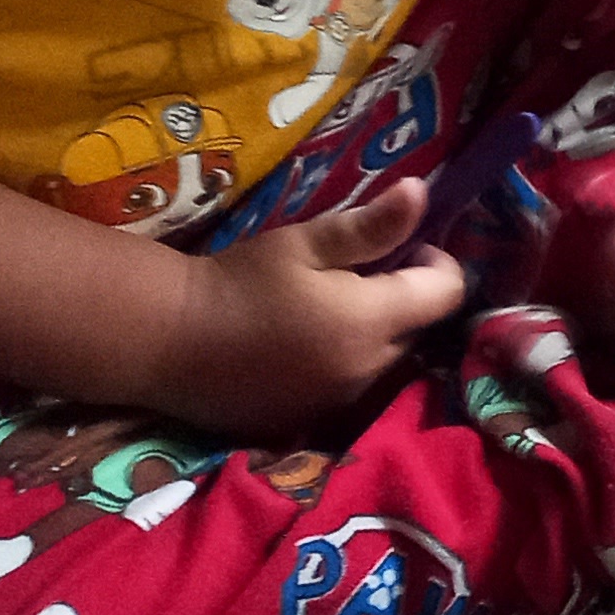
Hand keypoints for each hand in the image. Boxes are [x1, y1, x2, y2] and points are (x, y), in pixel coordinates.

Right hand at [155, 179, 465, 437]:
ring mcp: (341, 402)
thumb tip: (423, 194)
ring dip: (378, 335)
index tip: (399, 249)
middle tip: (360, 276)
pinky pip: (353, 389)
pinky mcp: (311, 420)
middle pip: (420, 330)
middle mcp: (368, 370)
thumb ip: (371, 227)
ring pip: (389, 361)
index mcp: (371, 321)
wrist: (167, 341)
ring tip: (330, 311)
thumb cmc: (238, 282)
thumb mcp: (304, 243)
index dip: (434, 264)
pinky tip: (306, 347)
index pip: (447, 292)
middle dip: (405, 300)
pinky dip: (346, 365)